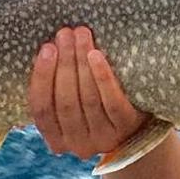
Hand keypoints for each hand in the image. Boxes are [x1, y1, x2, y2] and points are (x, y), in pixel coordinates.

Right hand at [27, 26, 147, 158]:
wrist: (137, 128)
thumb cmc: (96, 109)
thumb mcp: (72, 109)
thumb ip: (55, 91)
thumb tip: (45, 49)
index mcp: (57, 139)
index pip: (42, 110)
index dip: (42, 78)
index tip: (46, 48)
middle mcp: (78, 144)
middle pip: (66, 101)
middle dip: (64, 63)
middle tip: (65, 34)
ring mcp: (104, 138)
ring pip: (88, 98)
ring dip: (81, 62)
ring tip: (81, 35)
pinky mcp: (126, 127)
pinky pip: (112, 101)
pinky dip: (102, 76)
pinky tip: (96, 54)